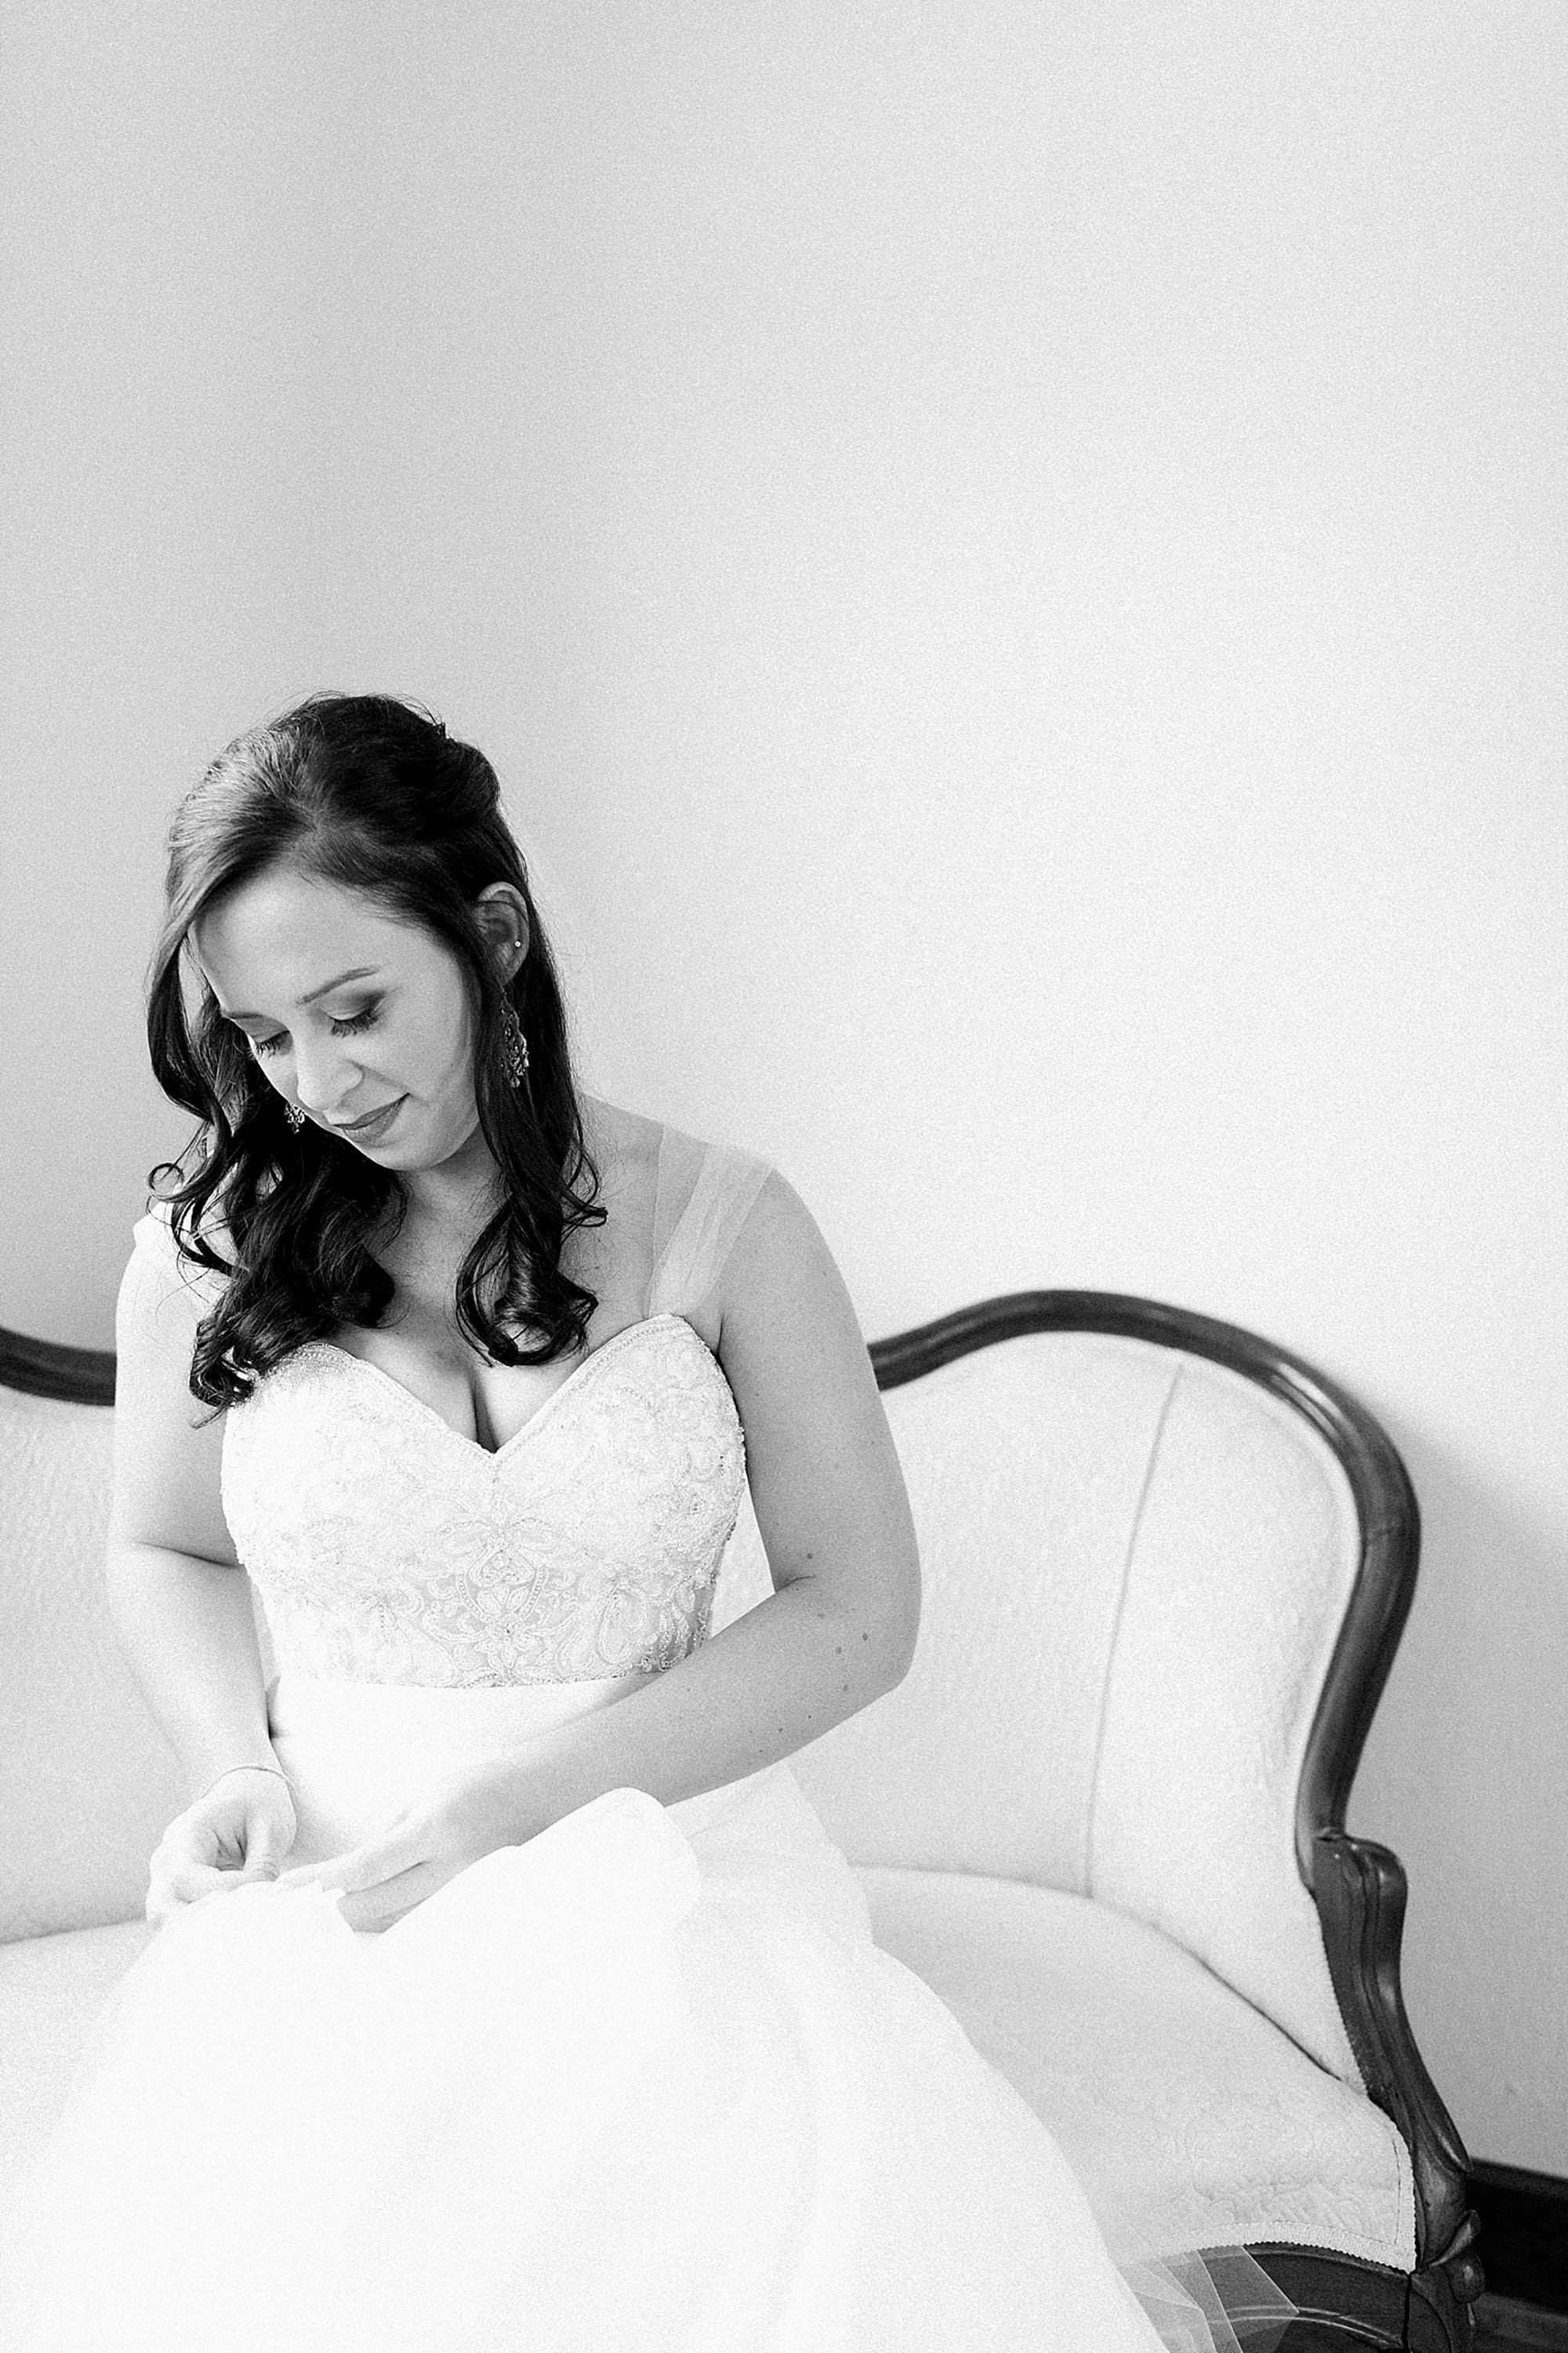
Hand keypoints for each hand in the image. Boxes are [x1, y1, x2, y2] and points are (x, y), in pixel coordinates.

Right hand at [147, 1767, 297, 1927]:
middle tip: (246, 1921)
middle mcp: (166, 1859)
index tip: (259, 1894)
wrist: (246, 1794)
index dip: (220, 1893)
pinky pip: (178, 1923)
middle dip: (202, 1922)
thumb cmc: (258, 1805)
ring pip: (166, 1921)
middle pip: (162, 1908)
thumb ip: (263, 1866)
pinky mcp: (174, 1896)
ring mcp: (164, 1880)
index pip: (185, 1878)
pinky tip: (234, 1924)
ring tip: (242, 1923)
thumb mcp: (271, 1826)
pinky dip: (202, 1929)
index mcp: (186, 1833)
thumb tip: (260, 1903)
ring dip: (201, 1929)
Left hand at [274, 1758, 527, 1933]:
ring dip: (356, 1922)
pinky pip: (419, 1923)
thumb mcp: (422, 1797)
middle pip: (373, 1906)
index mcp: (433, 1828)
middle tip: (289, 1913)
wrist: (537, 1797)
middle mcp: (450, 1866)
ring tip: (319, 1922)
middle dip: (328, 1911)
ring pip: (393, 1922)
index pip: (363, 1868)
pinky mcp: (472, 1906)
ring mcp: (463, 1892)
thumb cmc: (475, 1788)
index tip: (286, 1890)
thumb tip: (350, 1880)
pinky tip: (366, 1924)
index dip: (320, 1884)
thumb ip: (387, 1839)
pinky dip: (389, 1924)